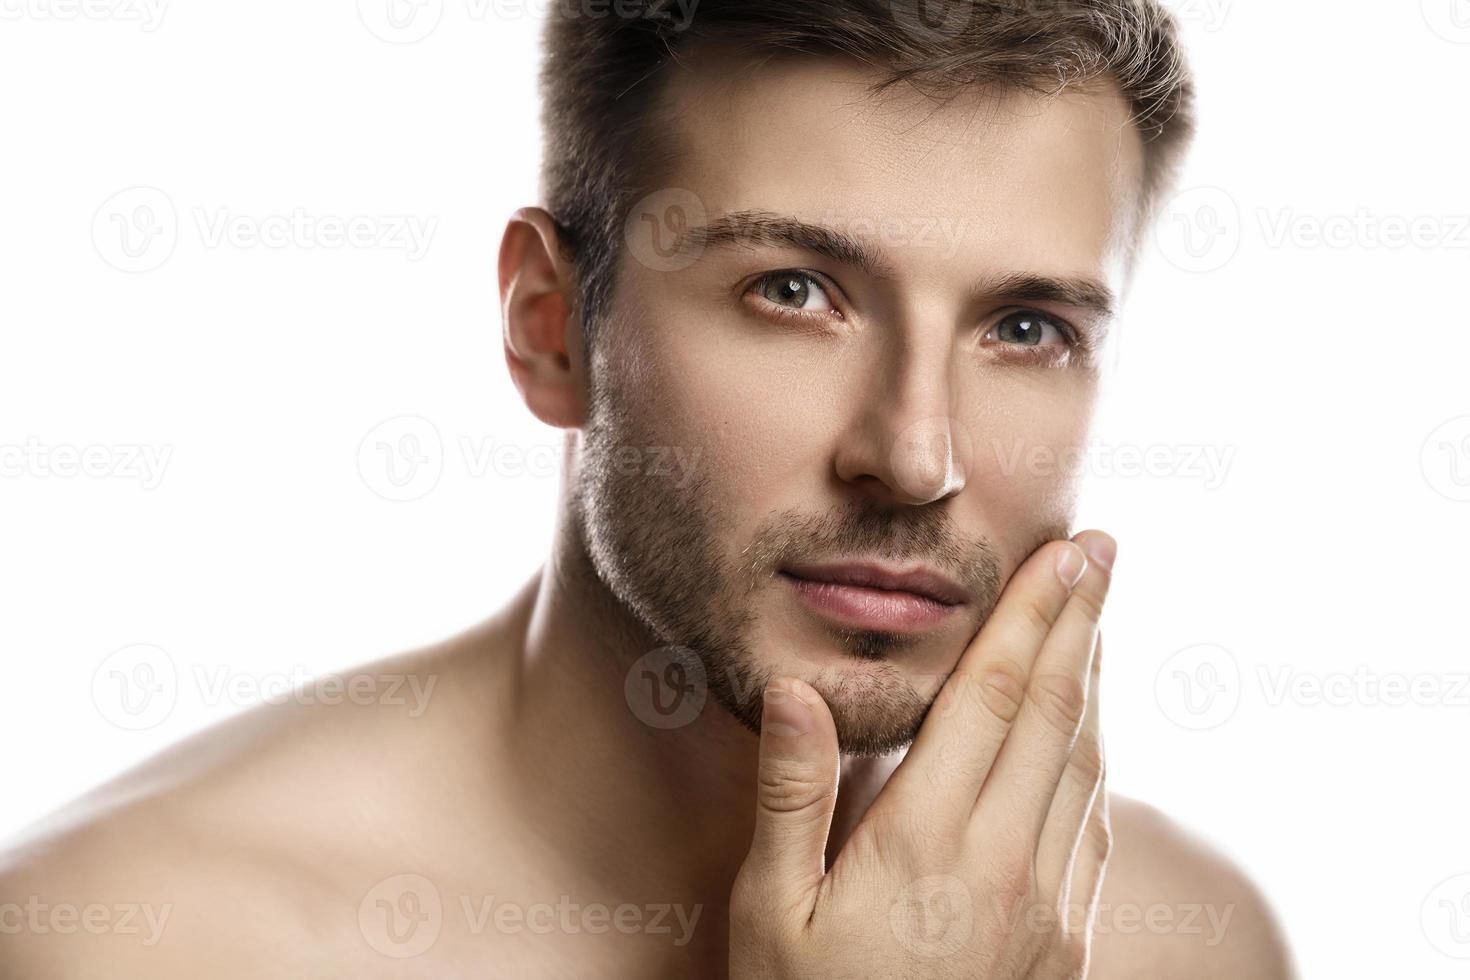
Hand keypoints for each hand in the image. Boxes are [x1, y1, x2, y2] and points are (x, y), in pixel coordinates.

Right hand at [729, 531, 1114, 978]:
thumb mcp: (771, 914)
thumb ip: (791, 796)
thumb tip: (797, 689)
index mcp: (926, 841)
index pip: (992, 697)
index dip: (1029, 615)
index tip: (1062, 552)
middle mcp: (1003, 862)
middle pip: (1056, 713)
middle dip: (1081, 621)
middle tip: (1105, 550)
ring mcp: (1045, 905)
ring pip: (1086, 764)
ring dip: (1096, 680)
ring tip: (1098, 620)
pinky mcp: (1064, 942)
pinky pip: (1091, 826)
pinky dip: (1096, 757)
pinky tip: (1088, 736)